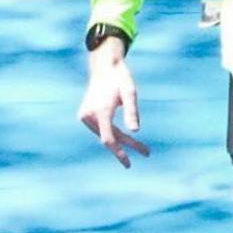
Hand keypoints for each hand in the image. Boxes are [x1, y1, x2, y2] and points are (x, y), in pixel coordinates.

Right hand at [78, 41, 149, 167]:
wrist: (104, 68)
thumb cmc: (120, 80)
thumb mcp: (131, 94)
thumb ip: (132, 112)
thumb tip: (135, 131)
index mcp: (100, 111)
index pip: (109, 139)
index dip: (119, 153)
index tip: (129, 164)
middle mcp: (89, 115)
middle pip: (109, 138)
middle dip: (128, 146)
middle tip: (147, 152)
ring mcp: (84, 115)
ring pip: (105, 135)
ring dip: (122, 141)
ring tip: (142, 147)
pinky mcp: (84, 115)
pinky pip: (101, 130)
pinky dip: (113, 134)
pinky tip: (127, 139)